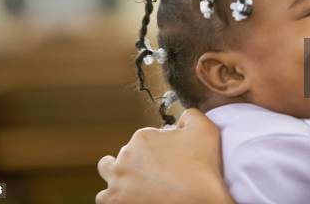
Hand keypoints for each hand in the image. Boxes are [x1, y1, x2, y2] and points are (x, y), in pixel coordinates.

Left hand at [95, 108, 232, 203]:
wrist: (202, 201)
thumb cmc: (203, 168)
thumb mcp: (205, 129)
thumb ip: (190, 115)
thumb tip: (181, 119)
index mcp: (142, 137)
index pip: (144, 138)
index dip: (158, 148)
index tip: (170, 159)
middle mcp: (125, 157)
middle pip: (125, 155)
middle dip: (138, 160)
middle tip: (157, 173)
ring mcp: (117, 182)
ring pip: (108, 173)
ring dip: (119, 176)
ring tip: (136, 184)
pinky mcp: (114, 202)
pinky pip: (104, 198)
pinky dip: (115, 197)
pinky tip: (130, 197)